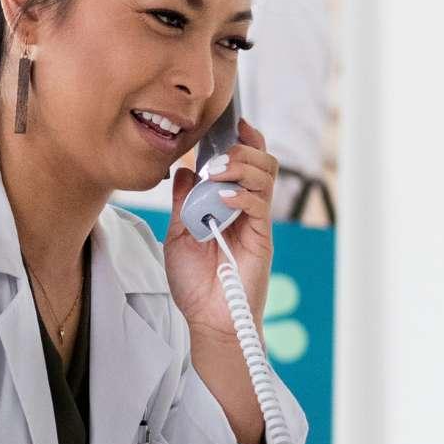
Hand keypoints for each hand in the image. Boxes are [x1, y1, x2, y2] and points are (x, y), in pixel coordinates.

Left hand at [162, 116, 276, 334]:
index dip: (242, 140)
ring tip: (217, 173)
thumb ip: (183, 202)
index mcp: (228, 204)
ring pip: (265, 177)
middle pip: (262, 161)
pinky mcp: (261, 239)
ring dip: (240, 167)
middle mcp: (247, 209)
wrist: (207, 319)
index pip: (244, 163)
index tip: (230, 124)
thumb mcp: (178, 234)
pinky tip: (221, 199)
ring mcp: (256, 223)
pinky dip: (240, 195)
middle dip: (241, 149)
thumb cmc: (195, 282)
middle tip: (217, 156)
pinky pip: (259, 205)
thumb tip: (185, 169)